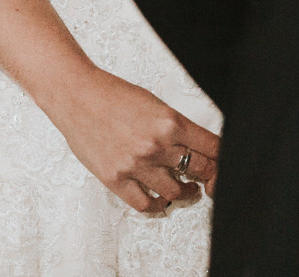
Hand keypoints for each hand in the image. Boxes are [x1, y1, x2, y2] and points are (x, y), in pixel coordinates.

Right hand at [45, 67, 219, 214]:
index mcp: (170, 121)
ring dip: (186, 192)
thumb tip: (197, 145)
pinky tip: (161, 198)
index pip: (212, 147)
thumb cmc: (112, 95)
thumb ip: (175, 126)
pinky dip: (158, 205)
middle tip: (208, 177)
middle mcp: (156, 144)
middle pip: (200, 170)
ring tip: (187, 189)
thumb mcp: (154, 103)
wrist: (76, 95)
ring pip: (176, 190)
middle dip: (208, 175)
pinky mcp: (116, 179)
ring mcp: (136, 164)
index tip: (222, 162)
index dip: (222, 158)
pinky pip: (145, 203)